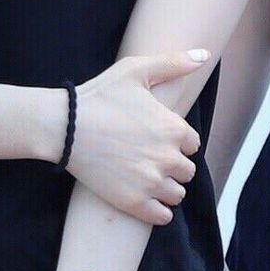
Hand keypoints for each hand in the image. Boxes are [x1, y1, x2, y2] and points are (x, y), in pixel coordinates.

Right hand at [68, 51, 206, 222]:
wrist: (64, 127)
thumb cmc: (99, 96)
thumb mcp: (135, 70)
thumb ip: (173, 63)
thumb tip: (204, 54)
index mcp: (173, 128)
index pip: (192, 144)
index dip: (175, 140)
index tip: (156, 137)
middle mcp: (168, 158)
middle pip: (187, 170)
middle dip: (172, 164)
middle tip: (148, 156)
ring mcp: (152, 183)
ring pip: (177, 194)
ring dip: (166, 186)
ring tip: (145, 175)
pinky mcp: (135, 203)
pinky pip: (163, 216)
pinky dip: (157, 209)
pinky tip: (142, 194)